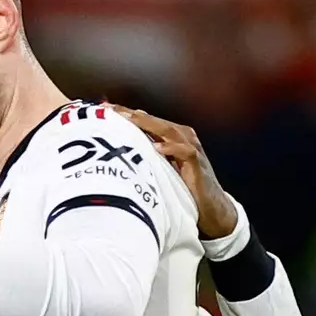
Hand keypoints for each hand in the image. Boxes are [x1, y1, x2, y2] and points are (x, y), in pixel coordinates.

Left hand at [118, 108, 237, 239]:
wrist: (211, 207)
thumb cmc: (183, 186)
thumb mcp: (160, 168)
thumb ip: (146, 154)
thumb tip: (122, 143)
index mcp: (171, 137)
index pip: (147, 121)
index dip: (126, 114)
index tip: (104, 108)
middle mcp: (182, 137)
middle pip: (155, 121)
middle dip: (133, 115)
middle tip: (112, 109)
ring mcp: (191, 149)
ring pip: (169, 130)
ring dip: (149, 124)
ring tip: (131, 119)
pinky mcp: (197, 164)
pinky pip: (185, 152)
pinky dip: (171, 148)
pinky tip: (157, 148)